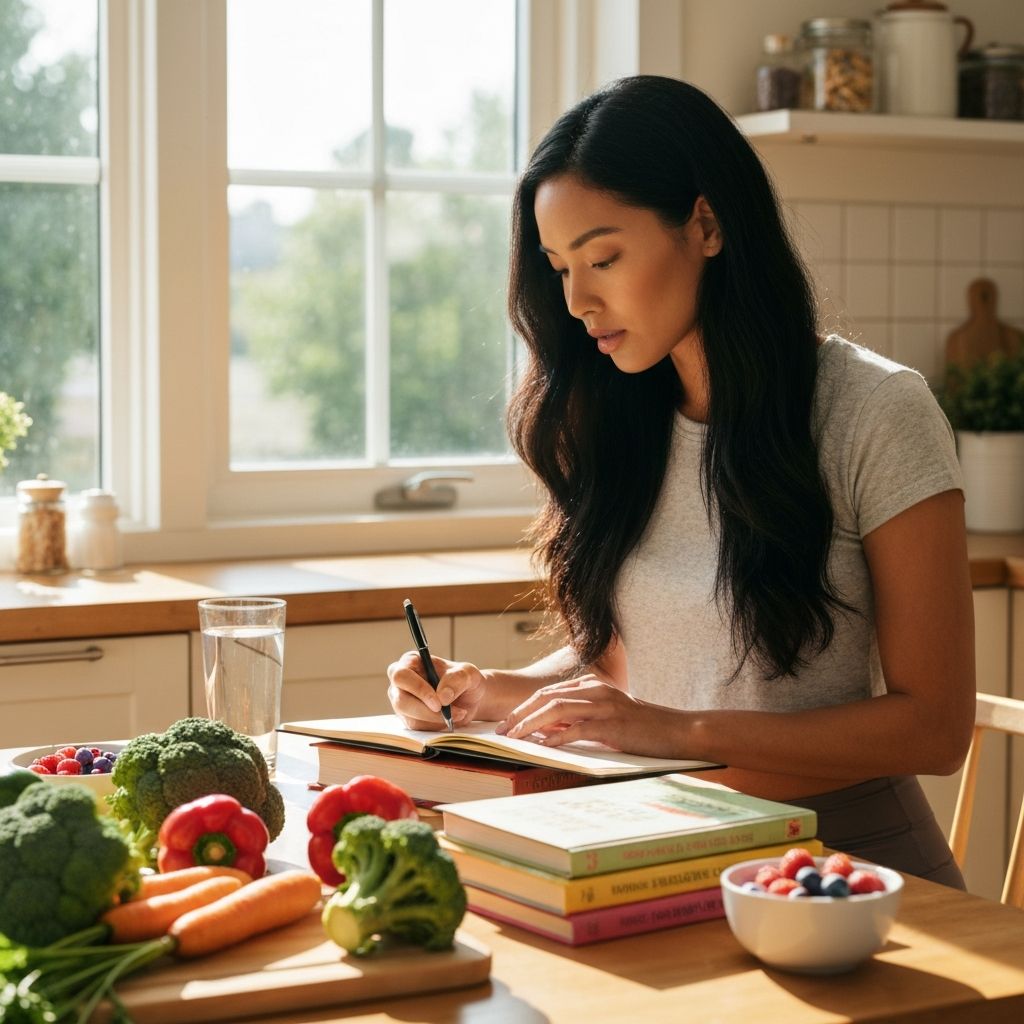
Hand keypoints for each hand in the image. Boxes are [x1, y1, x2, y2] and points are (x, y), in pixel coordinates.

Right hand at [386, 651, 485, 730]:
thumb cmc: (464, 679)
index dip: (417, 689)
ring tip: (457, 713)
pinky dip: (435, 725)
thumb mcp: (467, 673)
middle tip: (447, 714)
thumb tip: (442, 697)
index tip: (438, 702)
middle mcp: (401, 682)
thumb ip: (457, 680)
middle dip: (425, 710)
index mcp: (410, 661)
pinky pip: (417, 727)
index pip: (402, 676)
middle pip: (401, 700)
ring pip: (409, 716)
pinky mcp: (408, 717)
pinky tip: (449, 719)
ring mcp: (402, 700)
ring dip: (435, 719)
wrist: (469, 697)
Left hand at [496, 675, 675, 756]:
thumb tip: (549, 729)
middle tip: (502, 731)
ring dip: (531, 724)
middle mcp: (596, 691)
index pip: (549, 692)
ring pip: (556, 709)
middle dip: (520, 713)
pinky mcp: (612, 725)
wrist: (679, 731)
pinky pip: (577, 729)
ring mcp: (604, 706)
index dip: (525, 706)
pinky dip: (557, 737)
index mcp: (593, 686)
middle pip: (547, 697)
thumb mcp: (609, 718)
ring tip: (514, 737)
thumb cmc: (644, 729)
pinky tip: (543, 746)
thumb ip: (581, 719)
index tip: (508, 722)